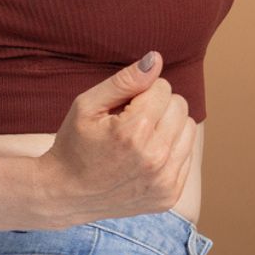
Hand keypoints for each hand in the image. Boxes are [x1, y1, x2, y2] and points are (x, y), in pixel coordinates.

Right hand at [40, 53, 196, 220]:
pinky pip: (187, 155)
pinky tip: (145, 157)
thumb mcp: (87, 105)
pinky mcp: (169, 195)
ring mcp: (164, 180)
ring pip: (188, 128)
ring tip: (140, 138)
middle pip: (180, 106)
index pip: (163, 88)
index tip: (123, 107)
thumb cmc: (74, 144)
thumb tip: (156, 59)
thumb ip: (124, 80)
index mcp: (133, 132)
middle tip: (131, 121)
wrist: (66, 194)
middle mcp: (154, 158)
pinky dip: (170, 150)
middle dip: (158, 106)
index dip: (142, 92)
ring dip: (168, 127)